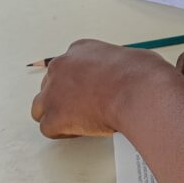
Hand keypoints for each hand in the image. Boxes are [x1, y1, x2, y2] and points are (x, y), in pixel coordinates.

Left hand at [31, 38, 171, 138]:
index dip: (77, 83)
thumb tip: (123, 77)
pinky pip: (48, 129)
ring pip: (41, 108)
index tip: (88, 92)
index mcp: (80, 49)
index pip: (67, 67)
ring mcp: (54, 91)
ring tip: (79, 122)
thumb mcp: (130, 59)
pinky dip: (63, 133)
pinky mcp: (54, 116)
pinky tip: (82, 131)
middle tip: (84, 109)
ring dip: (57, 115)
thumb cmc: (142, 76)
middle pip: (50, 86)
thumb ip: (116, 66)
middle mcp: (62, 66)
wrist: (139, 92)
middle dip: (64, 98)